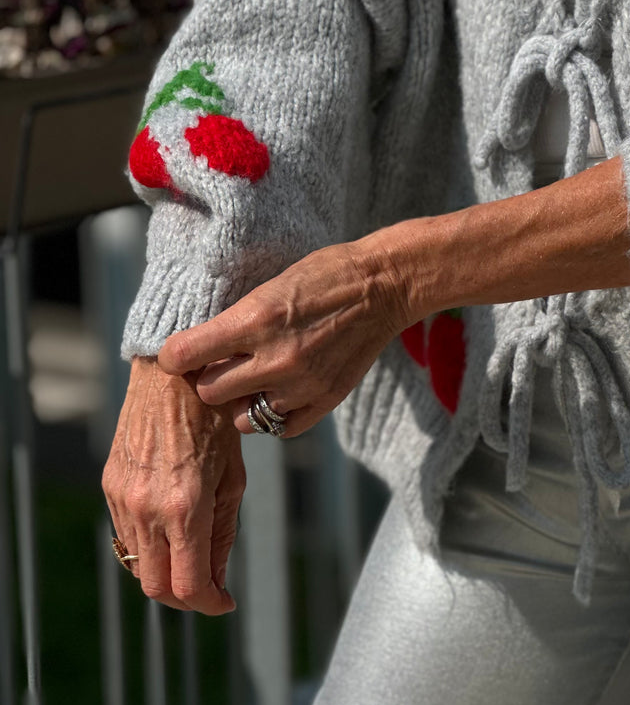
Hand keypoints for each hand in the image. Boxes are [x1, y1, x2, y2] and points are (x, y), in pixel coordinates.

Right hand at [102, 356, 243, 612]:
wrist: (172, 378)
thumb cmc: (215, 422)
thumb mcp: (233, 479)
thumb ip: (223, 534)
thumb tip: (218, 581)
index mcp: (185, 507)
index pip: (188, 585)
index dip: (209, 604)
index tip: (225, 603)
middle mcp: (148, 508)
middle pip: (156, 586)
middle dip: (185, 598)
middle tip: (209, 590)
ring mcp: (123, 498)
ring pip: (138, 564)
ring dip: (166, 572)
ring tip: (194, 559)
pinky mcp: (110, 487)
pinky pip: (126, 535)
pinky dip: (149, 545)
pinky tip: (171, 530)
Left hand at [156, 238, 410, 434]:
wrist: (381, 286)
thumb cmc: (322, 275)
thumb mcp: (268, 286)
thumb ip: (234, 322)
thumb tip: (195, 349)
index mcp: (255, 319)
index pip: (184, 355)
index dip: (174, 357)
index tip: (178, 355)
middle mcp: (276, 357)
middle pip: (209, 392)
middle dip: (209, 379)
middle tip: (221, 366)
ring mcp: (303, 384)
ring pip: (243, 419)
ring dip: (243, 402)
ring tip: (256, 380)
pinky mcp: (325, 401)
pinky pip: (279, 429)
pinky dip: (275, 415)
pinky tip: (280, 392)